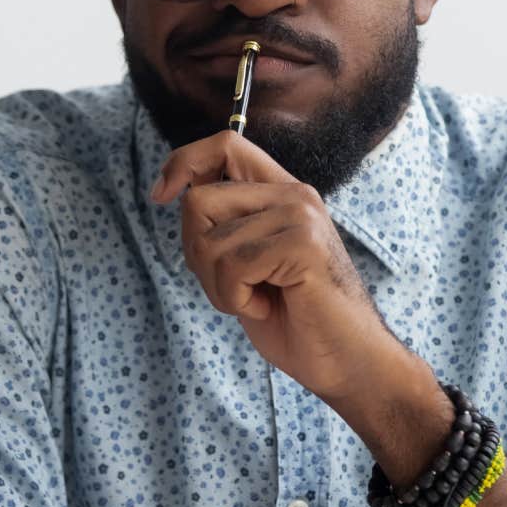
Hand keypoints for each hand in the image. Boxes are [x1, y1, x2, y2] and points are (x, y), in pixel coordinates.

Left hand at [149, 131, 397, 401]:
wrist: (346, 362)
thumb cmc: (293, 318)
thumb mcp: (247, 261)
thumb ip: (222, 224)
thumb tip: (174, 191)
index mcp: (282, 192)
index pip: (225, 144)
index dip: (183, 162)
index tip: (160, 196)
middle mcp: (294, 195)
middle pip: (199, 200)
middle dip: (196, 253)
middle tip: (233, 286)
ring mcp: (301, 216)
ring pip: (209, 240)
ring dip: (218, 286)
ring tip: (255, 299)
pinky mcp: (303, 245)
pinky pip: (231, 266)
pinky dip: (235, 298)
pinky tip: (266, 307)